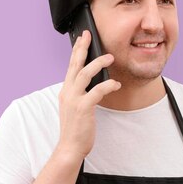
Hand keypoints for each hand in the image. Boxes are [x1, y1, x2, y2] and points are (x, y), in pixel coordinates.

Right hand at [56, 30, 120, 161]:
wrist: (70, 147)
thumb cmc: (76, 128)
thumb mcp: (76, 106)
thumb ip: (81, 93)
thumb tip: (95, 81)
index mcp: (66, 91)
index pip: (71, 66)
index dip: (76, 51)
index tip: (82, 38)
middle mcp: (68, 92)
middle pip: (74, 65)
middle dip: (82, 48)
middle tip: (89, 35)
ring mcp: (74, 99)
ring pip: (84, 74)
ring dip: (98, 64)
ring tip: (110, 57)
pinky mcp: (83, 108)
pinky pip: (96, 91)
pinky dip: (107, 85)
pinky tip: (116, 84)